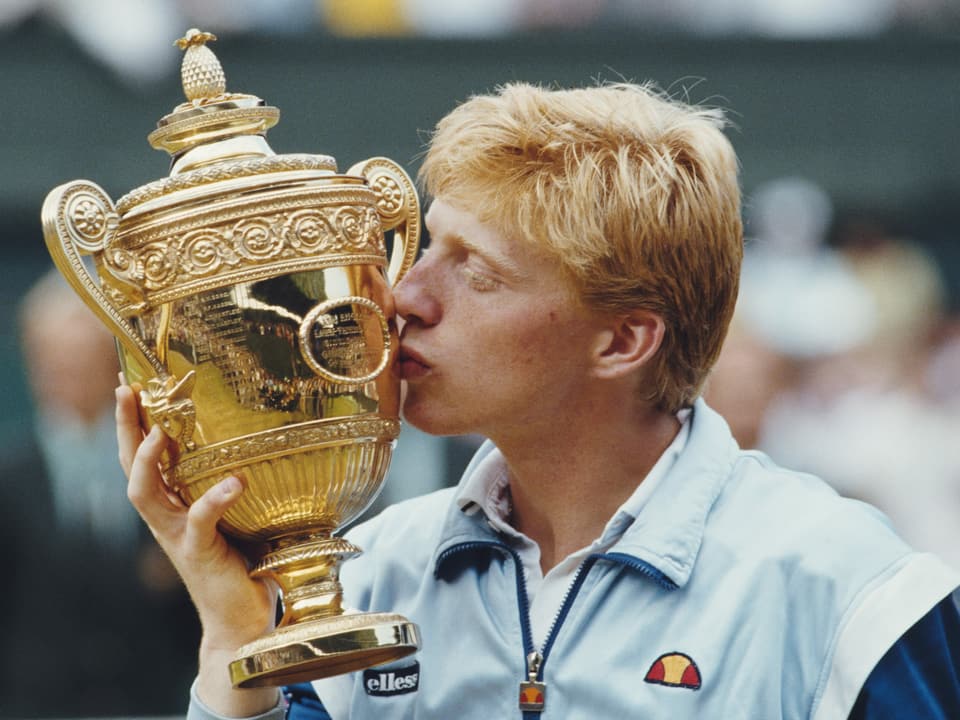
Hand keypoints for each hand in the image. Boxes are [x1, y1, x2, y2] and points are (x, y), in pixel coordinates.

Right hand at [116, 385, 279, 715]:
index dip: (134, 422)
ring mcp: (178, 536)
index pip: (143, 457)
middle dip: (126, 427)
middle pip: (131, 467)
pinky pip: (199, 521)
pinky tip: (236, 480)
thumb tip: (273, 441)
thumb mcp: (241, 517)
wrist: (243, 623)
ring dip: (148, 460)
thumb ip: (242, 486)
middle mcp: (167, 518)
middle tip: (126, 389)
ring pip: (145, 494)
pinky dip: (215, 499)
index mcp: (175, 505)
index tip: (132, 382)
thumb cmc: (246, 565)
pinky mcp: (199, 554)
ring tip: (157, 432)